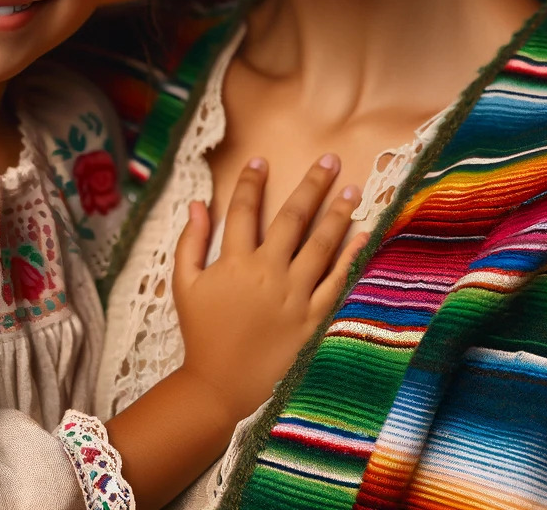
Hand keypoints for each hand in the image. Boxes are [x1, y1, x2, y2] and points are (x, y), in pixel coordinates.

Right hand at [171, 155, 364, 421]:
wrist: (221, 385)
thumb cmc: (201, 334)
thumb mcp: (184, 286)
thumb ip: (190, 242)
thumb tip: (197, 204)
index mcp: (234, 262)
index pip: (244, 211)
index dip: (251, 183)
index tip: (261, 161)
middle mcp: (267, 272)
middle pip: (292, 218)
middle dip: (311, 186)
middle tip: (329, 160)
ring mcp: (294, 295)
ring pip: (320, 245)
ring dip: (337, 214)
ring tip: (352, 189)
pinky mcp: (313, 318)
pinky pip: (336, 282)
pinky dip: (350, 257)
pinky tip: (362, 235)